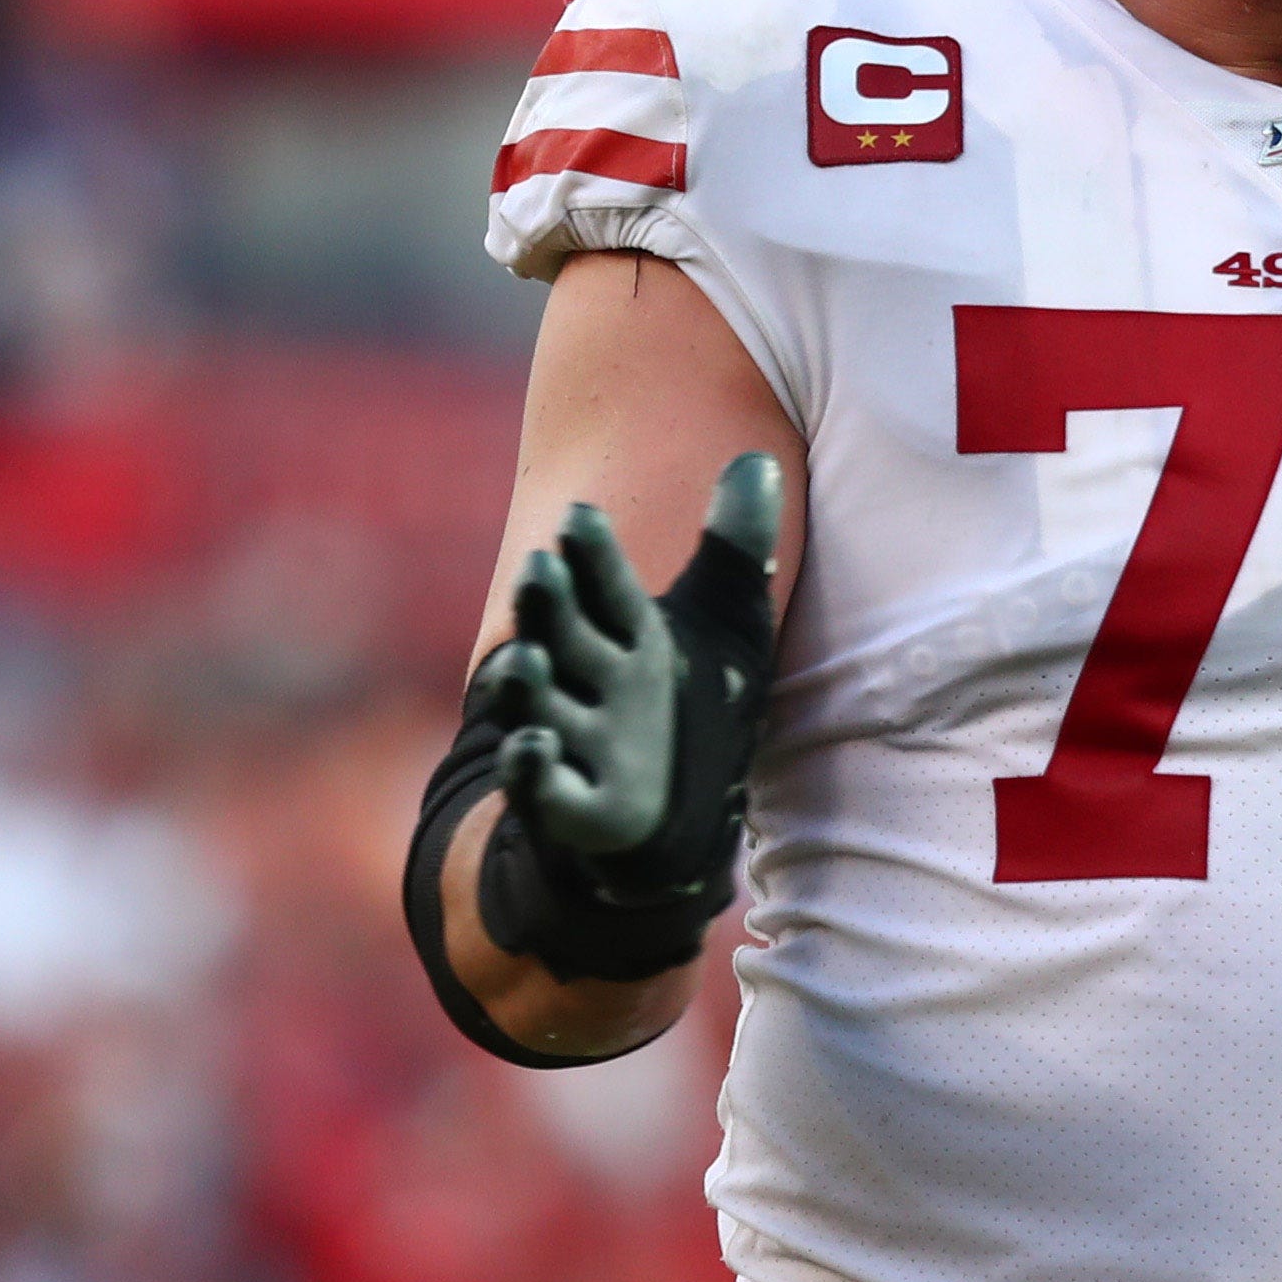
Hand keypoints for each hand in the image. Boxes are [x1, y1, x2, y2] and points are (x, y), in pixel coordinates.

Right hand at [486, 453, 784, 867]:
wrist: (668, 820)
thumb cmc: (690, 706)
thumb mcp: (726, 624)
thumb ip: (735, 544)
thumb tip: (756, 461)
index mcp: (630, 634)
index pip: (607, 586)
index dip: (594, 556)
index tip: (583, 516)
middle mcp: (595, 681)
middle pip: (564, 636)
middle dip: (548, 607)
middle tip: (540, 568)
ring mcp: (580, 743)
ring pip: (541, 705)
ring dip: (526, 684)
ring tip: (525, 656)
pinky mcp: (574, 806)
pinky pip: (545, 788)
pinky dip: (533, 770)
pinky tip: (534, 747)